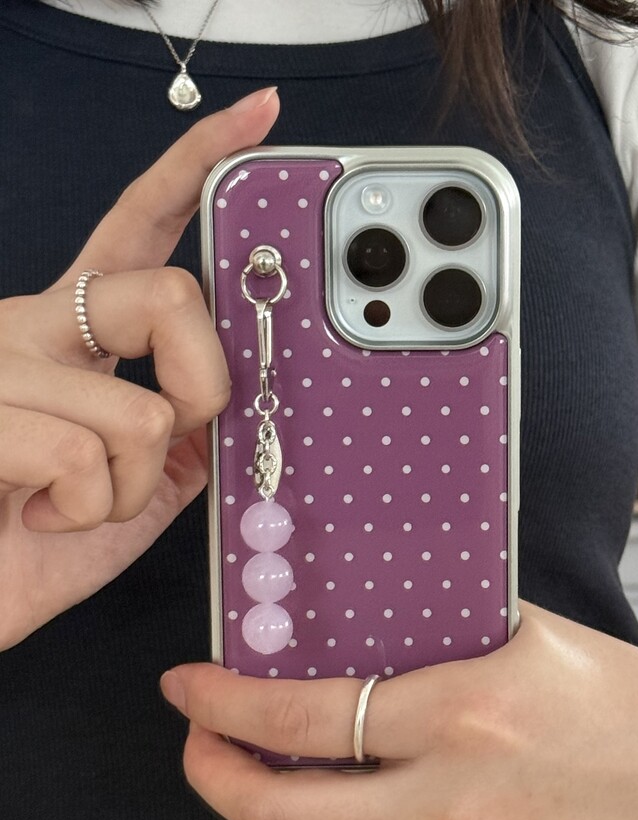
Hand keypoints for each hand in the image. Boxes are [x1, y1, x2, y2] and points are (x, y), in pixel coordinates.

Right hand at [0, 88, 280, 650]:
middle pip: (172, 296)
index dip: (199, 164)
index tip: (260, 117)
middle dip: (203, 388)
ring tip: (74, 506)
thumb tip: (247, 403)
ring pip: (143, 410)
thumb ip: (188, 437)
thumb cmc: (38, 540)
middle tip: (164, 438)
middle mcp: (35, 323)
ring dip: (131, 490)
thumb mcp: (141, 485)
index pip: (144, 224)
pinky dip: (87, 512)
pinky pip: (85, 455)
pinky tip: (39, 514)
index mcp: (78, 328)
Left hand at [161, 602, 637, 819]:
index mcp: (466, 715)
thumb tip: (358, 628)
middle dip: (215, 778)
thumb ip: (440, 634)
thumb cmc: (631, 701)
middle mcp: (453, 801)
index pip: (308, 720)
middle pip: (285, 816)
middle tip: (197, 742)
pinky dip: (391, 811)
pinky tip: (438, 778)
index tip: (190, 686)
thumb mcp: (532, 637)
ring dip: (324, 786)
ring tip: (347, 741)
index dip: (227, 705)